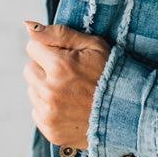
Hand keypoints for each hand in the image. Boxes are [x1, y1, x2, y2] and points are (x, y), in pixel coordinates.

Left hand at [22, 20, 111, 150]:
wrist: (129, 112)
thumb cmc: (112, 74)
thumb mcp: (93, 45)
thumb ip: (59, 33)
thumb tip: (28, 26)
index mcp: (59, 66)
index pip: (33, 47)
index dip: (50, 49)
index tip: (66, 56)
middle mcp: (50, 91)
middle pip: (29, 69)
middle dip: (45, 68)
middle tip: (69, 74)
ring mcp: (49, 113)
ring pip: (32, 91)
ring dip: (46, 88)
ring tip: (71, 91)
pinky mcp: (51, 130)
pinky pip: (37, 112)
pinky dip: (49, 108)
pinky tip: (69, 107)